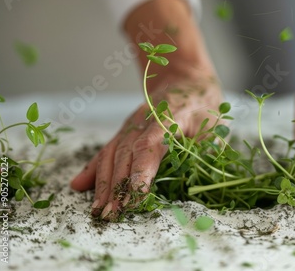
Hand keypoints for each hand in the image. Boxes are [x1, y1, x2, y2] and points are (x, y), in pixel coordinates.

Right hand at [70, 76, 221, 219]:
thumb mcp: (214, 122)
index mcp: (168, 118)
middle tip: (113, 215)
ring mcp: (130, 125)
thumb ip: (208, 146)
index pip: (149, 146)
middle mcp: (143, 121)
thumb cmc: (202, 105)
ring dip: (104, 183)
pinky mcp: (124, 130)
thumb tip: (199, 174)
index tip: (134, 197)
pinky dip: (93, 169)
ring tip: (99, 210)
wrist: (184, 80)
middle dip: (118, 187)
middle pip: (125, 155)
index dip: (140, 172)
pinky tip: (79, 186)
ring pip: (112, 154)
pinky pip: (106, 150)